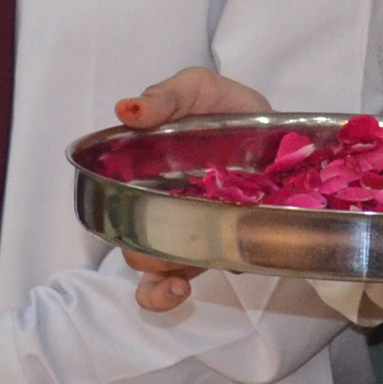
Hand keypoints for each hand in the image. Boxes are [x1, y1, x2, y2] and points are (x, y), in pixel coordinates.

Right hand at [109, 69, 271, 312]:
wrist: (280, 128)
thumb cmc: (226, 107)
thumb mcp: (196, 88)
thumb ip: (165, 97)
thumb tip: (127, 110)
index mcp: (141, 168)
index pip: (105, 194)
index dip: (102, 208)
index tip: (112, 209)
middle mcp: (155, 202)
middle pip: (130, 237)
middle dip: (141, 246)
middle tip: (167, 239)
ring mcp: (183, 227)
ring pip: (149, 266)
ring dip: (155, 278)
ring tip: (175, 281)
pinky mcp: (211, 246)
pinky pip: (178, 281)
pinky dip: (165, 295)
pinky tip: (180, 288)